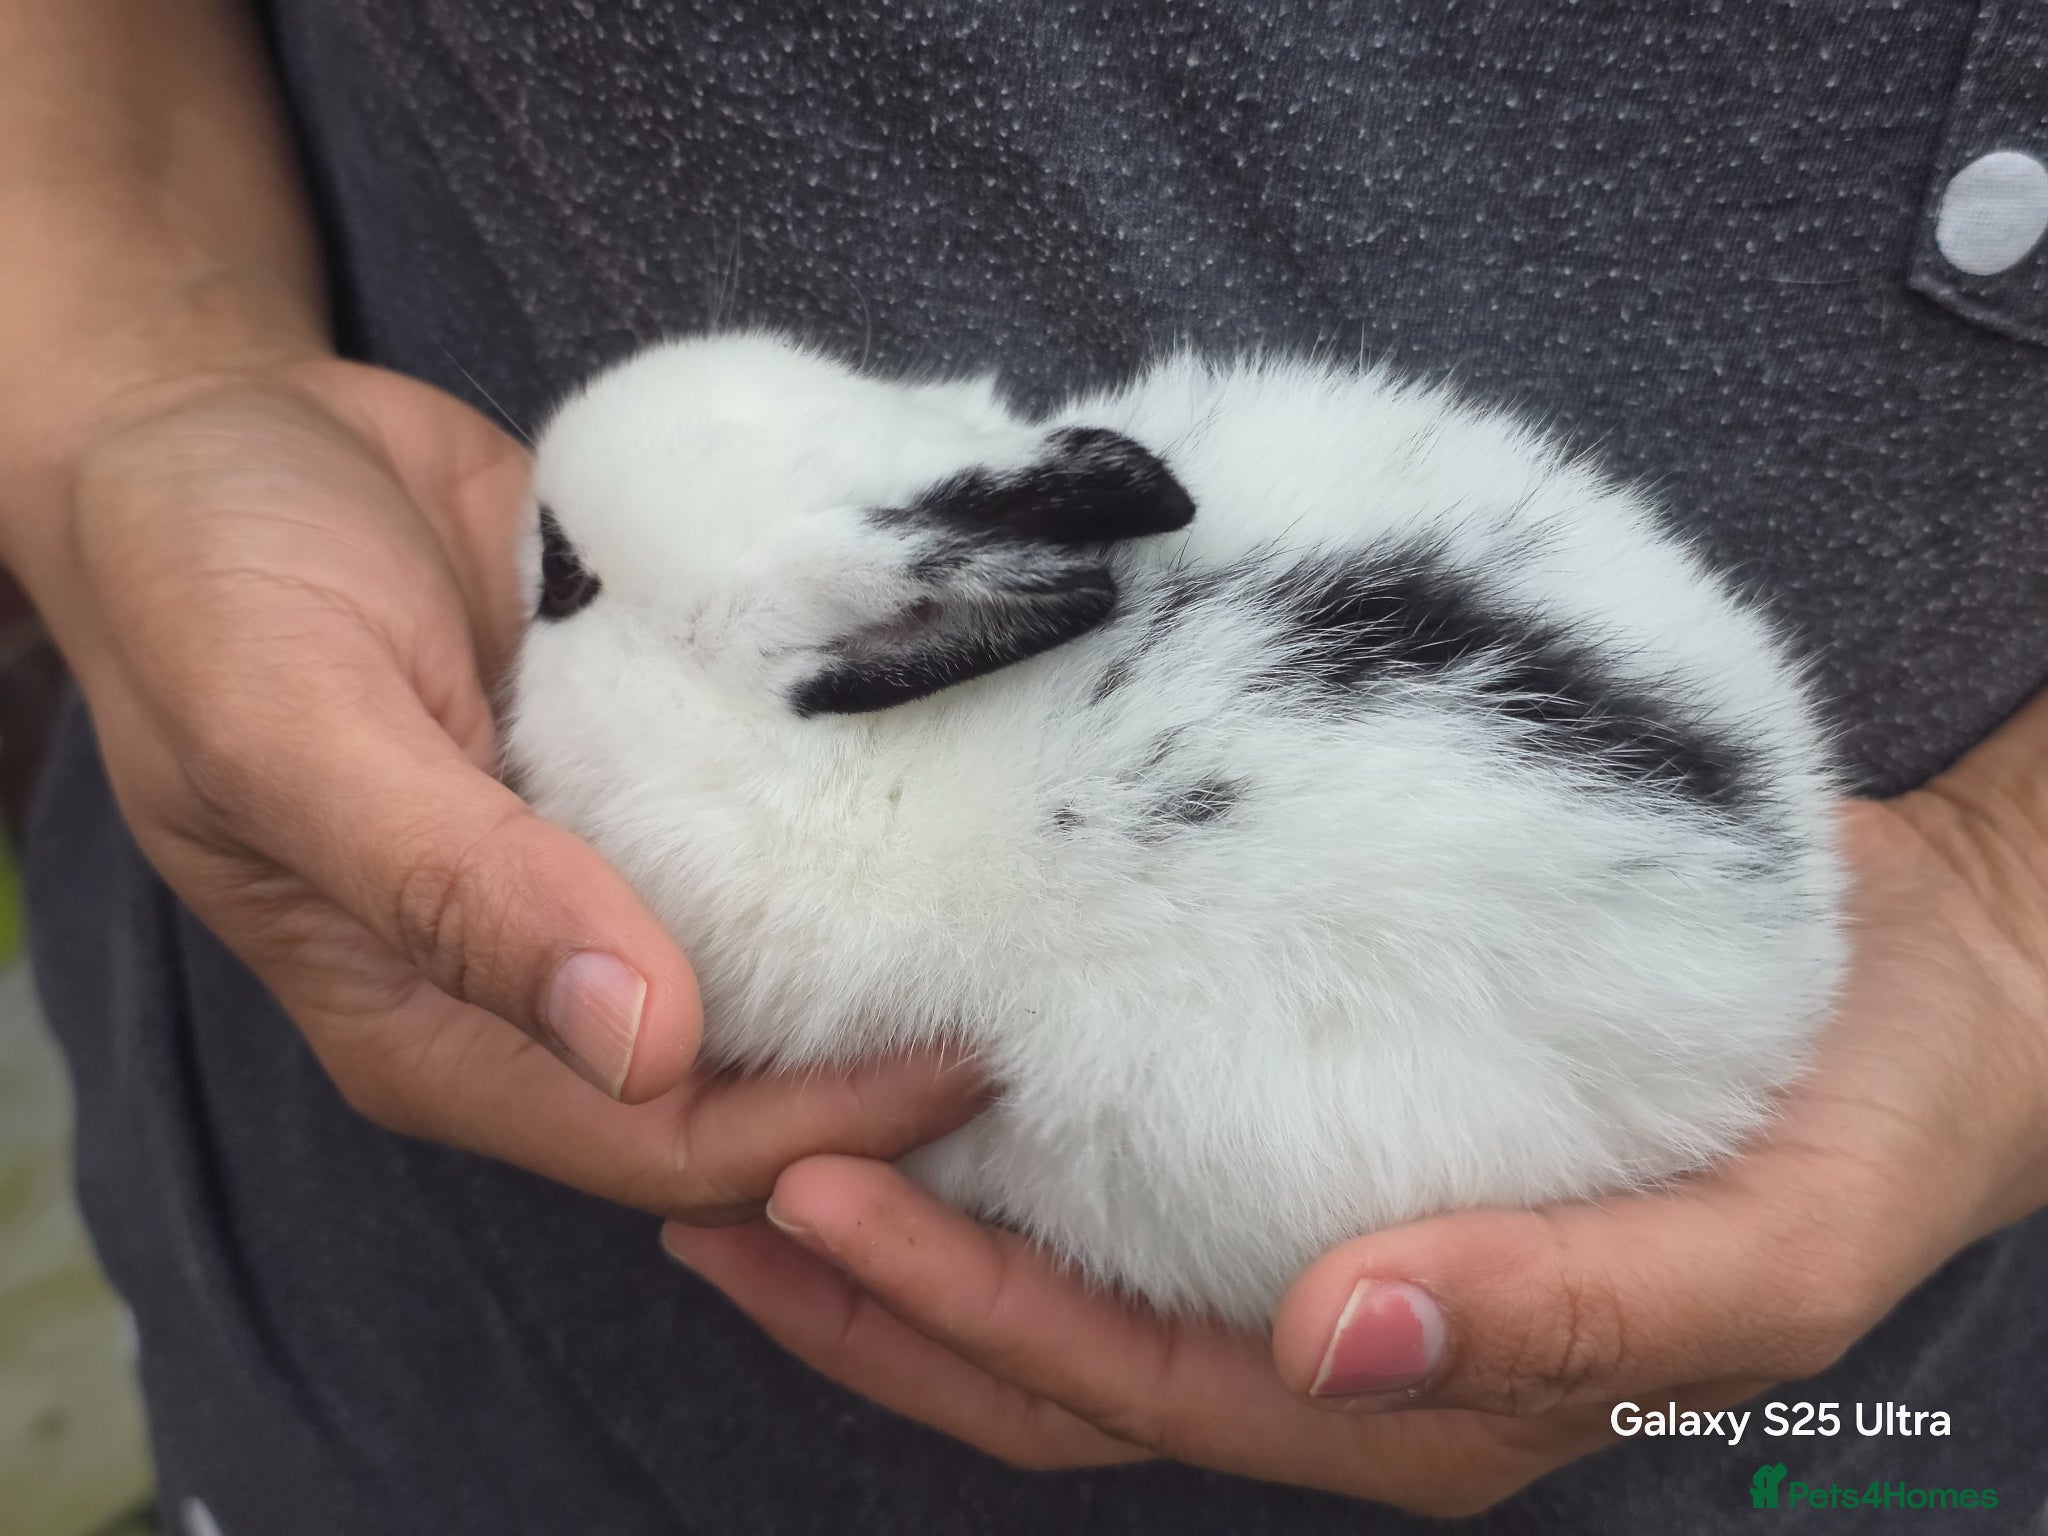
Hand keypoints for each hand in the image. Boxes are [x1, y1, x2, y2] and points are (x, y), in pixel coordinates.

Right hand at [12, 356, 981, 1220]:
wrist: (232, 431)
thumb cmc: (208, 586)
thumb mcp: (298, 731)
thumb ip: (455, 889)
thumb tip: (643, 1046)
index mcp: (436, 1027)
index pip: (657, 1144)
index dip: (814, 1129)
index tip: (962, 1063)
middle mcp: (536, 976)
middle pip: (742, 1081)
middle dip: (879, 1068)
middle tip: (1038, 997)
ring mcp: (604, 871)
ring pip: (776, 960)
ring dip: (891, 948)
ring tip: (1035, 905)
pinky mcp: (652, 772)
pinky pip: (773, 827)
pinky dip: (862, 820)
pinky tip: (965, 783)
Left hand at [663, 715, 2047, 1511]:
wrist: (1924, 988)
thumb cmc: (1860, 1128)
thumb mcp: (1762, 1256)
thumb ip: (1561, 1315)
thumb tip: (1336, 1344)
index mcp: (1415, 1397)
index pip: (1129, 1387)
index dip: (958, 1318)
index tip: (802, 1211)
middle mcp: (1337, 1339)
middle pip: (1052, 1355)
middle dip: (871, 1295)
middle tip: (706, 1188)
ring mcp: (1317, 1237)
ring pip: (1064, 1270)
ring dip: (903, 1227)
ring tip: (750, 1143)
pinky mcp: (1316, 1125)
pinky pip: (1131, 1154)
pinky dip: (1006, 1132)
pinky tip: (922, 1058)